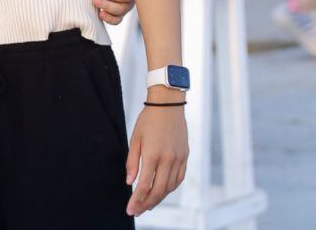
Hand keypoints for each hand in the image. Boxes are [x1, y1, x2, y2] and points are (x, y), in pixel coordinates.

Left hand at [126, 93, 187, 215]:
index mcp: (152, 155)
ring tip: (148, 204)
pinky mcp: (185, 156)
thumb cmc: (148, 120)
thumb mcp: (134, 138)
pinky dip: (170, 188)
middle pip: (158, 190)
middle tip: (137, 211)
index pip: (144, 185)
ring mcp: (179, 159)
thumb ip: (132, 161)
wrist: (168, 105)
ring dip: (159, 198)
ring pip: (170, 187)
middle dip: (147, 204)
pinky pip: (179, 178)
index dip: (136, 200)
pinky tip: (162, 191)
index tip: (130, 209)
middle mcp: (168, 159)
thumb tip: (130, 182)